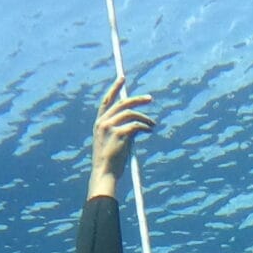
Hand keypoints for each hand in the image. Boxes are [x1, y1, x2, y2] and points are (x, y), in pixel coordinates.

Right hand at [87, 74, 154, 199]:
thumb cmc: (110, 162)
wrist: (105, 174)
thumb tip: (137, 123)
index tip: (123, 78)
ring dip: (145, 118)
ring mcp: (110, 127)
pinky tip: (149, 130)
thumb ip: (122, 129)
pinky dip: (145, 126)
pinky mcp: (120, 134)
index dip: (115, 88)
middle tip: (150, 99)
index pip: (106, 101)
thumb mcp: (113, 142)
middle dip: (137, 99)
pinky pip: (137, 125)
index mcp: (99, 123)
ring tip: (153, 125)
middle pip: (122, 103)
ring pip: (132, 114)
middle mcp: (102, 122)